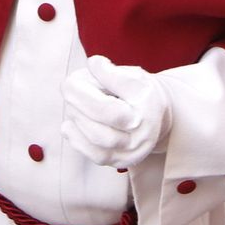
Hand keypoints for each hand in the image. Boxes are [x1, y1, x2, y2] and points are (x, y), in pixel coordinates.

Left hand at [61, 55, 170, 169]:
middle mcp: (145, 130)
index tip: (93, 63)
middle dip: (80, 96)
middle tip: (69, 85)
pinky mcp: (119, 162)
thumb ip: (113, 72)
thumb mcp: (133, 75)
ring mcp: (133, 150)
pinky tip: (70, 123)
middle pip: (106, 113)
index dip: (101, 72)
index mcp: (149, 103)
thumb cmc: (139, 94)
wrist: (155, 121)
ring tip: (73, 103)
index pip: (123, 84)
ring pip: (97, 136)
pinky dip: (76, 138)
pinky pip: (94, 155)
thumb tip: (93, 65)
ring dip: (77, 115)